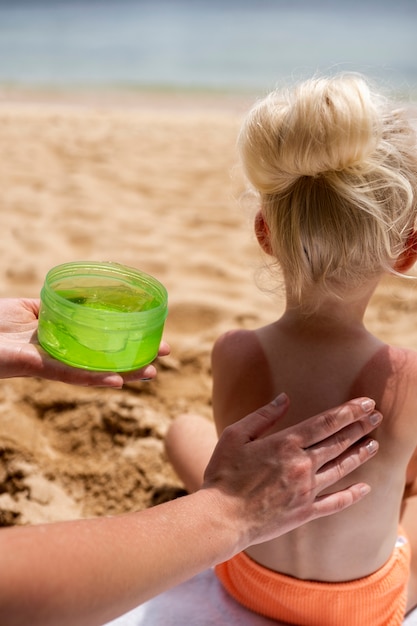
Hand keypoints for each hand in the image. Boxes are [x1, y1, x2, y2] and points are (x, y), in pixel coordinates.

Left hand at [0, 298, 169, 386]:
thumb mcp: (31, 307)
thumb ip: (57, 305)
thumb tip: (86, 293)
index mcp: (62, 344)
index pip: (99, 348)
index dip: (126, 345)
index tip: (152, 338)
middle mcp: (60, 358)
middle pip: (103, 363)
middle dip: (134, 361)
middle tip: (163, 356)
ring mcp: (51, 365)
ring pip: (93, 374)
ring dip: (124, 375)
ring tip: (151, 373)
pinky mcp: (37, 368)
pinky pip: (69, 375)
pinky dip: (94, 380)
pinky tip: (117, 381)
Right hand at [203, 393, 380, 546]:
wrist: (222, 518)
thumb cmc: (223, 474)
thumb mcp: (236, 435)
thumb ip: (263, 416)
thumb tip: (284, 398)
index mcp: (285, 443)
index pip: (326, 422)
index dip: (349, 411)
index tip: (367, 403)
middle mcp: (301, 465)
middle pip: (338, 442)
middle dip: (360, 427)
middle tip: (376, 417)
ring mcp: (306, 490)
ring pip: (341, 469)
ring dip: (360, 455)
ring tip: (375, 444)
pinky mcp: (305, 511)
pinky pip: (335, 502)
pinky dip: (352, 495)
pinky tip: (365, 488)